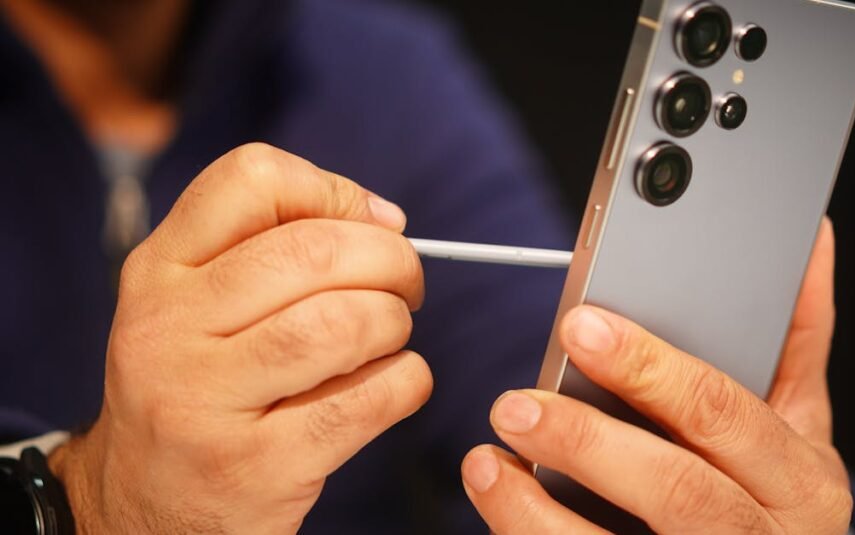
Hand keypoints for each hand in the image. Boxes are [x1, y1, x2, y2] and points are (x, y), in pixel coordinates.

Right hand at [47, 143, 432, 533]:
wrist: (145, 503)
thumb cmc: (198, 386)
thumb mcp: (195, 304)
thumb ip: (271, 247)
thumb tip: (386, 220)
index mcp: (158, 269)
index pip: (253, 179)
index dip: (334, 191)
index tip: (373, 224)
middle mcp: (168, 327)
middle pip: (314, 249)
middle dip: (392, 259)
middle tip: (408, 285)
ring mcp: (205, 402)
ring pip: (342, 323)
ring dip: (395, 322)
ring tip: (392, 337)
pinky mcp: (254, 467)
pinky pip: (367, 400)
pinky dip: (407, 381)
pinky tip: (398, 384)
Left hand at [462, 219, 850, 532]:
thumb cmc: (775, 491)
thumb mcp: (799, 421)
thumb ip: (796, 337)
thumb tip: (809, 240)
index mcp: (801, 480)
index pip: (723, 413)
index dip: (649, 368)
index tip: (582, 327)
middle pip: (674, 487)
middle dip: (588, 442)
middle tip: (516, 404)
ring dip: (539, 510)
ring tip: (488, 461)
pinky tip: (500, 497)